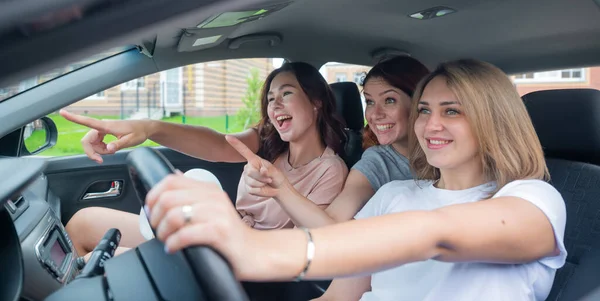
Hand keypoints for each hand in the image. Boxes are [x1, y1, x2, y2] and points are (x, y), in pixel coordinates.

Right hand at [59, 109, 150, 162]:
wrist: (144, 128)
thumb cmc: (139, 132)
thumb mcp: (131, 141)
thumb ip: (119, 145)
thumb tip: (109, 149)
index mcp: (107, 126)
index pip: (88, 121)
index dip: (74, 117)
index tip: (62, 112)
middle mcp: (102, 126)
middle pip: (87, 140)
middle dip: (92, 152)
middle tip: (102, 160)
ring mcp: (102, 130)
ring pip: (91, 143)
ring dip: (98, 151)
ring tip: (112, 151)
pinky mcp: (104, 133)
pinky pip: (96, 143)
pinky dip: (101, 148)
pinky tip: (110, 148)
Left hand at [145, 174, 259, 277]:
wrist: (256, 252)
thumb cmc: (230, 234)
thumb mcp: (213, 206)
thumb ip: (194, 192)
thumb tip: (174, 175)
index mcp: (209, 189)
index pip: (170, 181)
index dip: (153, 196)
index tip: (151, 212)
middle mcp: (213, 197)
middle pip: (168, 198)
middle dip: (155, 217)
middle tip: (158, 231)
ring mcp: (218, 213)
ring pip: (174, 215)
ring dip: (163, 232)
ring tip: (166, 241)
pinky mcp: (220, 231)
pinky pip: (185, 234)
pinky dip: (173, 243)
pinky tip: (173, 249)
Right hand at [225, 135, 289, 198]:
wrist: (278, 188)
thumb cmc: (276, 176)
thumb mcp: (274, 171)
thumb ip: (268, 170)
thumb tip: (262, 170)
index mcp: (254, 160)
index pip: (244, 151)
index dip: (236, 144)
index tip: (227, 136)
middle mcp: (248, 168)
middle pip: (251, 172)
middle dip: (262, 177)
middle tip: (269, 179)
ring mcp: (247, 178)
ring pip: (252, 182)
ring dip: (263, 184)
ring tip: (268, 183)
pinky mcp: (248, 188)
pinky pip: (253, 190)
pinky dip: (262, 191)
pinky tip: (265, 189)